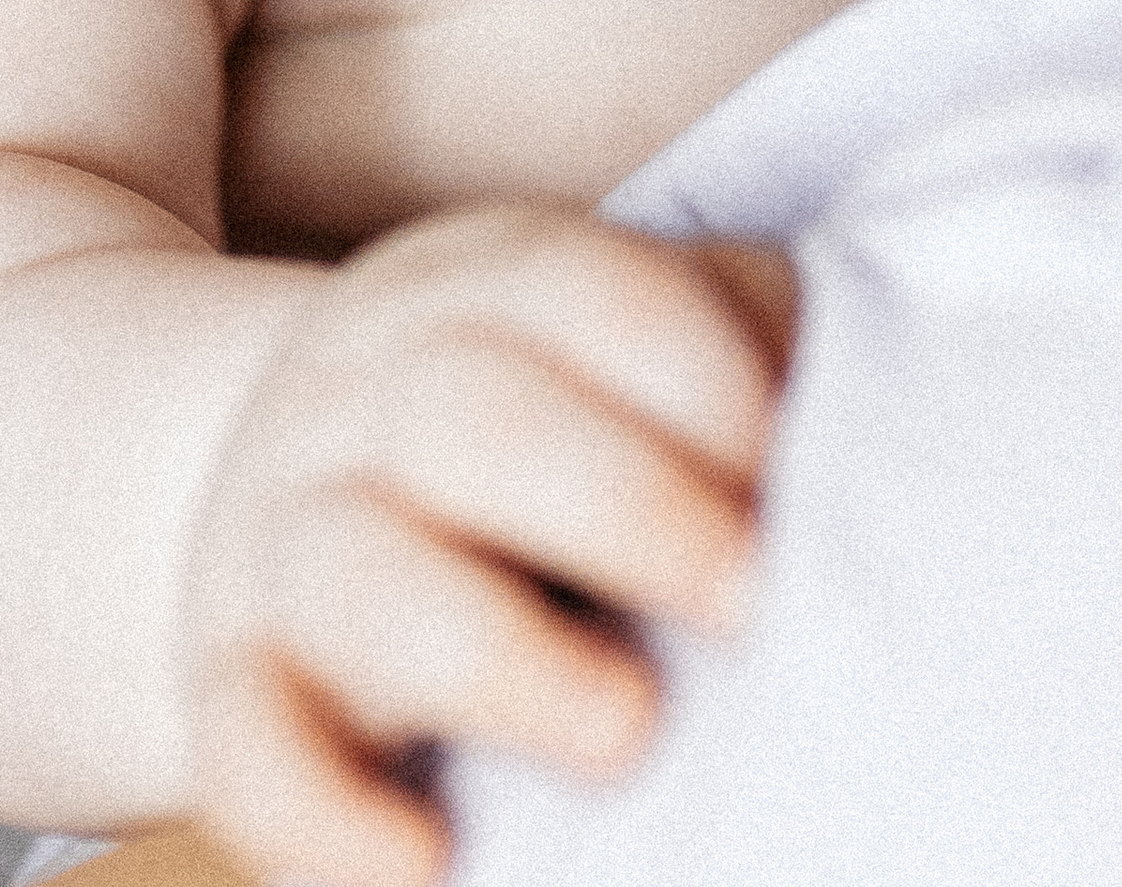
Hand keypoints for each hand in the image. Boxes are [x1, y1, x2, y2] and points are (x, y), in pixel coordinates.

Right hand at [179, 206, 794, 886]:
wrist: (301, 487)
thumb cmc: (543, 433)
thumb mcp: (621, 358)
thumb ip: (743, 353)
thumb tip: (891, 421)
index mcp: (474, 294)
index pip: (575, 292)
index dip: (694, 373)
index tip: (791, 463)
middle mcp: (361, 399)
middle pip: (467, 417)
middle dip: (622, 503)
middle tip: (750, 601)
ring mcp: (279, 542)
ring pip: (354, 577)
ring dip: (496, 656)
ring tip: (628, 736)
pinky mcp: (230, 689)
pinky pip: (240, 751)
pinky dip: (323, 819)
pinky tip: (427, 872)